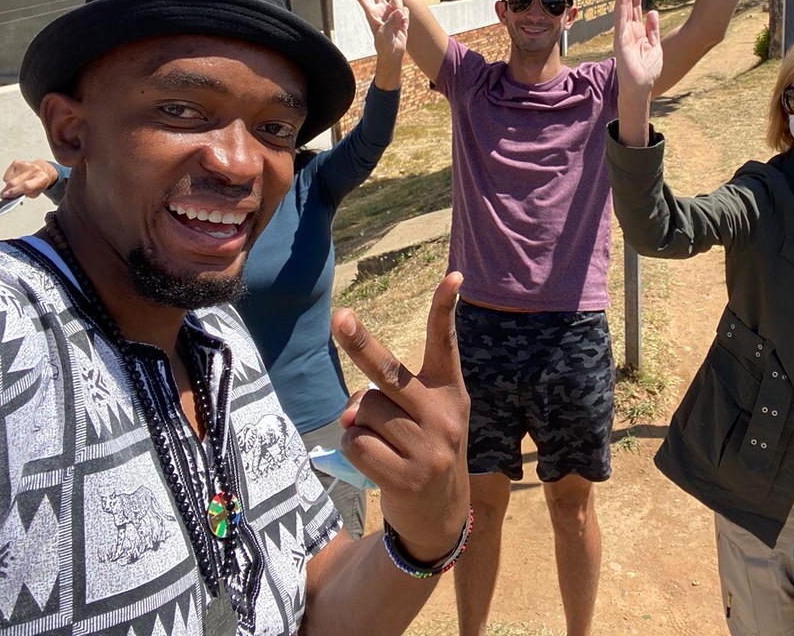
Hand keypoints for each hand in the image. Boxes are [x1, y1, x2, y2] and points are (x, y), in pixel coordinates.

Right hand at [0, 159, 58, 199]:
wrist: (42, 170)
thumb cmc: (39, 183)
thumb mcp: (35, 193)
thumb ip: (23, 195)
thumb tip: (9, 195)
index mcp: (41, 178)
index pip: (26, 186)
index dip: (14, 191)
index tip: (6, 195)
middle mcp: (34, 170)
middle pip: (15, 182)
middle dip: (7, 190)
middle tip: (5, 195)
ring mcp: (25, 165)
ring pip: (9, 179)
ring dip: (9, 185)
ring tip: (16, 185)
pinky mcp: (17, 162)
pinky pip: (7, 175)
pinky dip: (8, 179)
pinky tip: (15, 178)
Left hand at [331, 272, 469, 561]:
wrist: (441, 517)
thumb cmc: (423, 450)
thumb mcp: (420, 419)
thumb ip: (386, 401)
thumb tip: (351, 413)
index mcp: (450, 391)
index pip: (445, 343)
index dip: (446, 309)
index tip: (454, 277)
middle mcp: (444, 415)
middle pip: (388, 371)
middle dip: (359, 342)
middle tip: (340, 316)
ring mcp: (429, 448)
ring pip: (364, 410)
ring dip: (359, 423)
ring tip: (383, 443)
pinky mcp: (408, 477)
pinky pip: (357, 443)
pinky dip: (354, 449)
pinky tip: (377, 463)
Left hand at [348, 0, 408, 66]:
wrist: (393, 53)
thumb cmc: (384, 45)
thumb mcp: (384, 34)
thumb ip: (391, 21)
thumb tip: (399, 11)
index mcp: (371, 13)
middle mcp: (380, 9)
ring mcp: (391, 11)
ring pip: (397, 0)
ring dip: (400, 10)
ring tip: (399, 24)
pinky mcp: (401, 15)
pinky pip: (406, 10)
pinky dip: (406, 18)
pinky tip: (403, 27)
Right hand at [613, 0, 661, 96]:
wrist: (641, 87)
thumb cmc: (647, 70)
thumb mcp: (655, 45)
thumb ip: (653, 29)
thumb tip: (653, 11)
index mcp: (637, 31)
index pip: (635, 7)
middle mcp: (628, 30)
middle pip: (628, 4)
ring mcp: (623, 34)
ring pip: (622, 8)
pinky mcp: (621, 39)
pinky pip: (620, 19)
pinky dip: (619, 5)